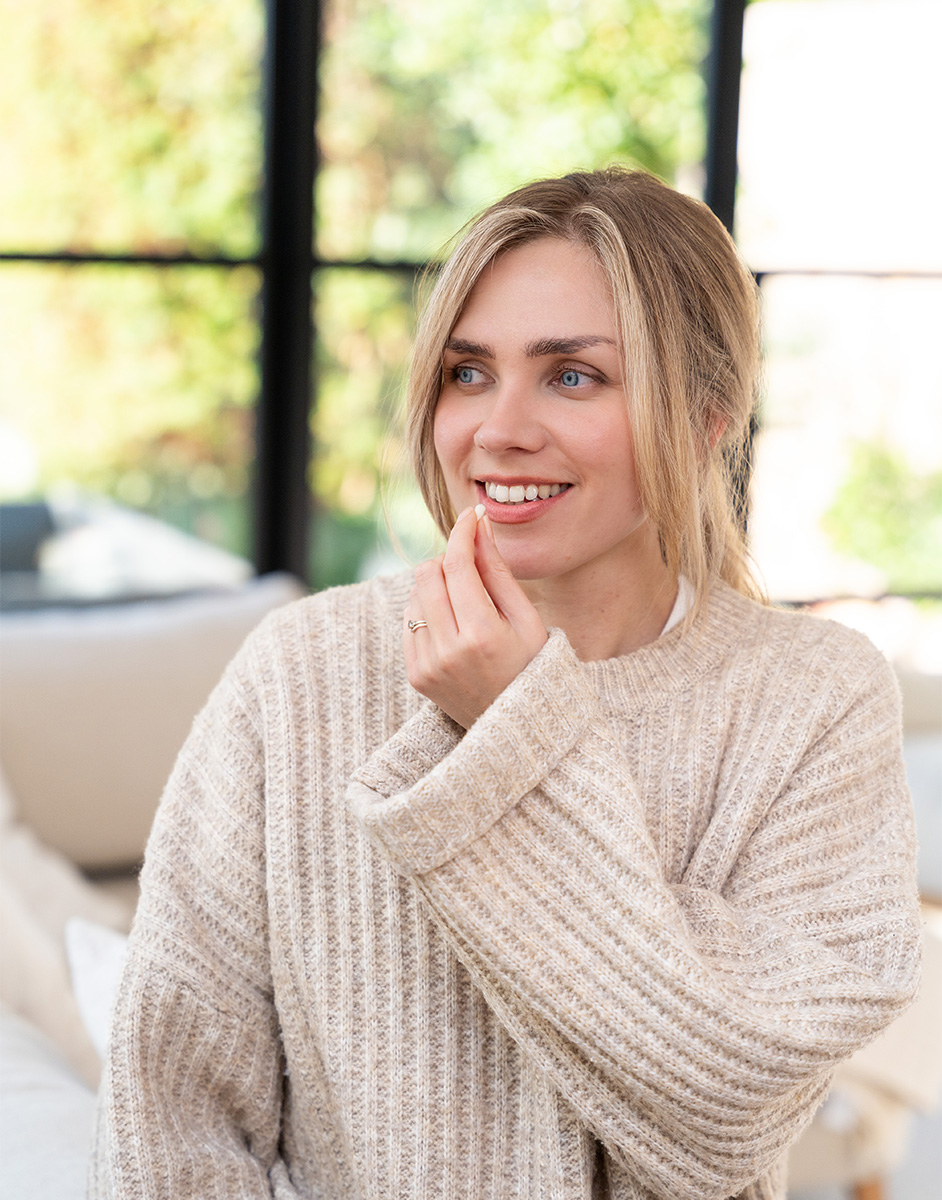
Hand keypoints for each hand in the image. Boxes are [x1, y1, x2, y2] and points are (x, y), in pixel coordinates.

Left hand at [404, 507, 547, 727]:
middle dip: (448, 559)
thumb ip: (498, 572)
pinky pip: (409, 621)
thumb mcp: (526, 619)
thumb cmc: (531, 668)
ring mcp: (427, 665)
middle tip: (471, 565)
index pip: (458, 566)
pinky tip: (452, 622)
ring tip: (465, 601)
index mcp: (481, 635)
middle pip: (428, 574)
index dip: (462, 533)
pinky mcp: (415, 674)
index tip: (470, 516)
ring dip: (436, 585)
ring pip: (414, 595)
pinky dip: (426, 610)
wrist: (516, 729)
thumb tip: (478, 528)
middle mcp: (448, 651)